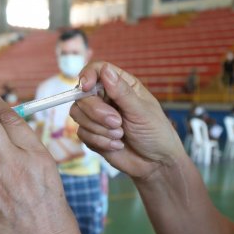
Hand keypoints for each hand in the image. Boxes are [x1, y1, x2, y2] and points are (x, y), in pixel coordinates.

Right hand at [70, 62, 184, 179]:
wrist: (155, 163)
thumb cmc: (155, 133)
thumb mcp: (141, 111)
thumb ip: (121, 92)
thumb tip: (105, 70)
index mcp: (121, 85)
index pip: (96, 70)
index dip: (87, 76)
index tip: (85, 87)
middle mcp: (106, 98)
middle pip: (82, 94)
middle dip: (97, 112)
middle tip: (118, 123)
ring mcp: (97, 117)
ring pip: (78, 114)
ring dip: (99, 128)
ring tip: (120, 135)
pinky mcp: (92, 134)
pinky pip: (82, 133)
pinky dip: (99, 141)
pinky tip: (117, 145)